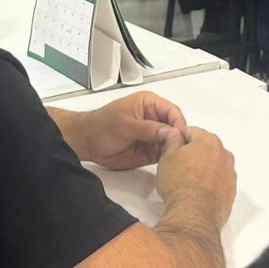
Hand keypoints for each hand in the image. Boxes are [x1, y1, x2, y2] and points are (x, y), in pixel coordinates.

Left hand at [65, 90, 189, 170]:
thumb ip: (149, 129)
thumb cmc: (102, 126)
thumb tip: (171, 132)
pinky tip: (168, 163)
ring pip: (172, 143)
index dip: (179, 124)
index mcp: (150, 104)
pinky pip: (164, 155)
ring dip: (174, 150)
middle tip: (179, 151)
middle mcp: (155, 119)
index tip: (181, 137)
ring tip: (174, 159)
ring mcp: (153, 136)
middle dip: (179, 139)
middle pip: (176, 128)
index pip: (173, 112)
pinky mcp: (150, 151)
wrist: (88, 143)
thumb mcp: (126, 125)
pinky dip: (167, 159)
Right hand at [156, 126, 236, 229]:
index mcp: (210, 141)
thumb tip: (175, 134)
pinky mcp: (230, 191)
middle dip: (191, 154)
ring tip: (185, 181)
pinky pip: (218, 181)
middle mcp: (224, 155)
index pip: (191, 131)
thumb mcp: (168, 156)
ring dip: (201, 169)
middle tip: (176, 165)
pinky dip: (209, 183)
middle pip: (204, 148)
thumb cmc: (181, 184)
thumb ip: (172, 140)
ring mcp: (229, 174)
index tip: (170, 146)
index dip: (177, 138)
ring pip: (212, 165)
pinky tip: (196, 191)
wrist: (194, 214)